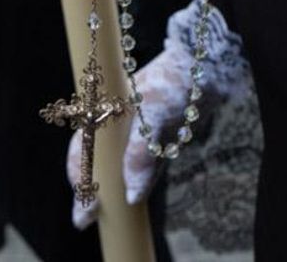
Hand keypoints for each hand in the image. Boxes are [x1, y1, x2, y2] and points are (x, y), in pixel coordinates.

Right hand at [67, 0, 249, 228]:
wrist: (207, 66)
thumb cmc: (173, 81)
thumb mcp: (154, 115)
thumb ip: (140, 156)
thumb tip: (132, 196)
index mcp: (103, 111)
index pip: (81, 151)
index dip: (79, 179)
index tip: (87, 208)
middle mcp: (114, 121)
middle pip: (96, 162)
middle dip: (93, 190)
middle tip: (87, 220)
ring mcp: (134, 130)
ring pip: (120, 166)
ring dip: (119, 186)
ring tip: (119, 211)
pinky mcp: (153, 136)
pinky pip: (143, 164)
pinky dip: (141, 178)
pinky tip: (139, 192)